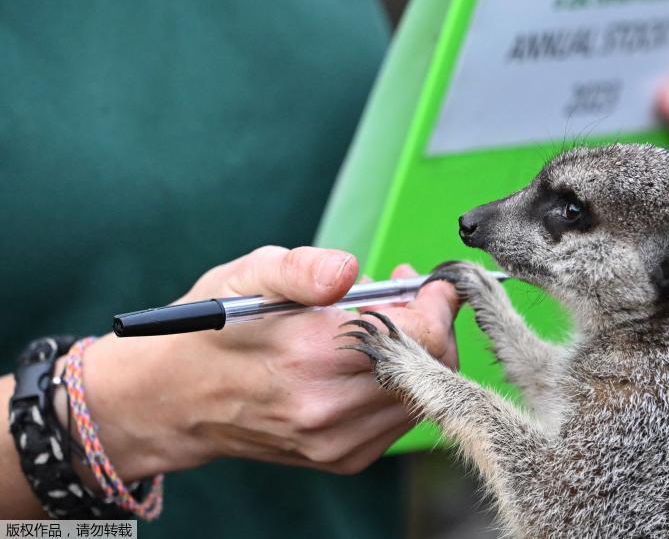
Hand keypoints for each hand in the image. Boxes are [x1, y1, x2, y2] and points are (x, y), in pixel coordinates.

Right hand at [76, 247, 458, 477]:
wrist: (177, 399)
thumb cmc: (214, 329)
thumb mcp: (248, 275)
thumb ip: (303, 268)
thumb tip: (348, 268)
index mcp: (310, 356)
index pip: (420, 333)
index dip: (433, 301)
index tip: (424, 282)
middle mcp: (328, 408)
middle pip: (432, 364)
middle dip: (429, 323)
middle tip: (403, 295)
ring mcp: (338, 442)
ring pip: (422, 392)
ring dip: (416, 353)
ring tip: (378, 325)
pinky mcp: (343, 458)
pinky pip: (401, 416)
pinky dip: (399, 382)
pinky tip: (367, 359)